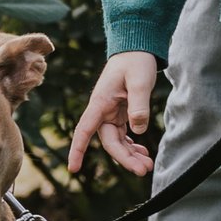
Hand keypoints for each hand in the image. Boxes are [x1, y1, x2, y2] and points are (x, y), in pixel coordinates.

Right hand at [71, 53, 159, 177]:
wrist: (136, 49)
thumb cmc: (136, 61)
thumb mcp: (140, 81)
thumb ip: (139, 105)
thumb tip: (137, 130)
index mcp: (100, 102)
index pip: (84, 129)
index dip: (78, 149)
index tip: (73, 168)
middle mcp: (102, 111)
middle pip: (109, 141)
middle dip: (124, 158)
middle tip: (144, 170)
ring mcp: (111, 113)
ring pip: (117, 141)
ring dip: (130, 155)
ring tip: (147, 165)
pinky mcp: (121, 113)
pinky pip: (123, 135)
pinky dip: (132, 145)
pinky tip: (143, 152)